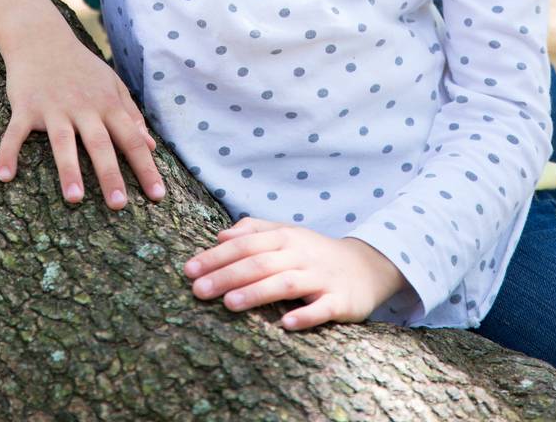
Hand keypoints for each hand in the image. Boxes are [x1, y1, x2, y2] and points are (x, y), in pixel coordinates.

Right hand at [0, 21, 165, 211]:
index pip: (131, 139)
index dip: (146, 168)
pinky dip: (8, 153)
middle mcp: (83, 107)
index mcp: (107, 104)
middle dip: (110, 175)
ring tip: (74, 199)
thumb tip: (151, 145)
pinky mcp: (25, 107)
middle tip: (119, 205)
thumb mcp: (112, 84)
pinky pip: (15, 134)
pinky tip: (5, 176)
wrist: (42, 38)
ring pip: (63, 141)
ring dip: (69, 170)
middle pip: (100, 144)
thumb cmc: (81, 67)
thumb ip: (131, 113)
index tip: (158, 197)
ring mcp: (53, 107)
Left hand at [183, 216, 408, 330]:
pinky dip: (305, 315)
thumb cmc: (315, 253)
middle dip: (227, 275)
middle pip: (260, 263)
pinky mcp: (339, 301)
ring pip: (286, 283)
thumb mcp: (287, 234)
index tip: (189, 269)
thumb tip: (220, 234)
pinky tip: (286, 324)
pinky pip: (322, 308)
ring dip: (257, 293)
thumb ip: (255, 230)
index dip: (217, 256)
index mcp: (285, 237)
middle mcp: (300, 254)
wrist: (366, 266)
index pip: (245, 244)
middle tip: (198, 290)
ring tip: (230, 304)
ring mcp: (321, 277)